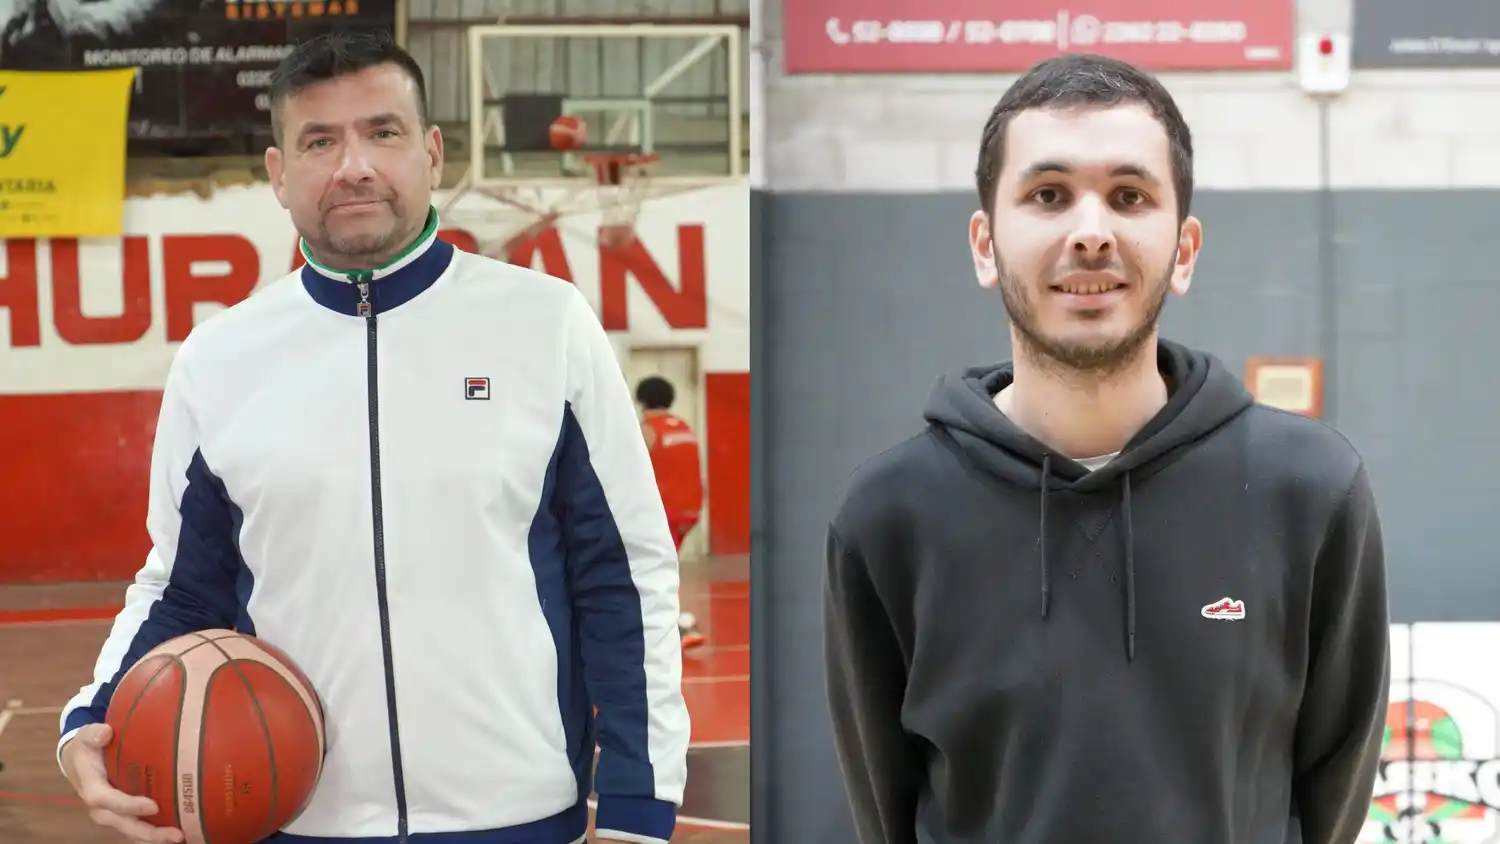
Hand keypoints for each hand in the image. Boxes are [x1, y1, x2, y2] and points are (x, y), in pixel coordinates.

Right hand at [62, 724, 183, 843]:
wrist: (78, 762)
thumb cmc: (87, 748)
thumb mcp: (86, 736)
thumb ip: (93, 734)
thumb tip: (105, 732)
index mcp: (93, 788)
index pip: (110, 801)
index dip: (129, 806)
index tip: (153, 807)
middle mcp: (101, 808)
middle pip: (124, 824)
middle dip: (149, 832)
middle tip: (176, 835)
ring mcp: (111, 815)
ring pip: (132, 831)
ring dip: (154, 837)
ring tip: (180, 837)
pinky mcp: (121, 816)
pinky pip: (137, 828)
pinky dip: (154, 833)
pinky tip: (178, 832)